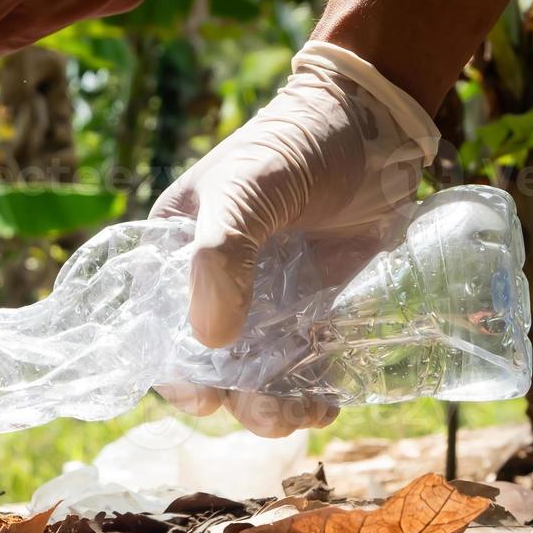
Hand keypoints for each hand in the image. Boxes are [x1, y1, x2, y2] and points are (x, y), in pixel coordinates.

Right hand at [150, 41, 439, 436]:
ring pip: (258, 375)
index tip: (206, 400)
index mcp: (175, 257)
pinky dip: (312, 391)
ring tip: (307, 413)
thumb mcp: (244, 188)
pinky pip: (303, 364)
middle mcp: (215, 286)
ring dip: (275, 407)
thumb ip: (221, 256)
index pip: (159, 331)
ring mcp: (266, 300)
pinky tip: (328, 402)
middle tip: (270, 413)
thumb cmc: (294, 144)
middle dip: (237, 401)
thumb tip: (211, 340)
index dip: (177, 374)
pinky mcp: (314, 307)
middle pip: (211, 367)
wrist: (373, 119)